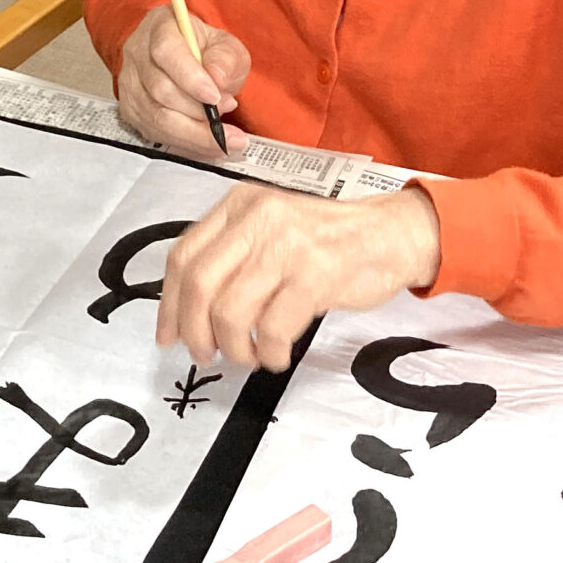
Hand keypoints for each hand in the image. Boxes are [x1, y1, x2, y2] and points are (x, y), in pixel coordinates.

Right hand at [117, 3, 250, 159]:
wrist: (184, 60)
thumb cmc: (205, 51)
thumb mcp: (225, 45)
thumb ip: (226, 59)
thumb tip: (217, 80)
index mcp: (159, 27)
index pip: (166, 51)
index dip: (190, 77)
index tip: (215, 97)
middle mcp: (136, 54)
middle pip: (160, 90)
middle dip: (198, 110)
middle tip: (229, 114)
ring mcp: (130, 84)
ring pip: (156, 117)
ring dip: (194, 132)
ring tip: (226, 136)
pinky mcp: (130, 111)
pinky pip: (155, 133)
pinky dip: (186, 143)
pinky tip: (209, 144)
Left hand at [156, 185, 441, 371]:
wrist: (393, 235)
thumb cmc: (328, 241)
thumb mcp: (271, 229)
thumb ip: (232, 257)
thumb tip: (187, 313)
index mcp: (239, 206)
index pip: (184, 256)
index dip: (169, 304)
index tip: (169, 338)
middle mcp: (258, 218)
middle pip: (200, 285)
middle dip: (195, 332)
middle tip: (206, 356)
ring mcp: (286, 246)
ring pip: (231, 312)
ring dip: (235, 348)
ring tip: (250, 357)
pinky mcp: (314, 274)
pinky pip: (272, 328)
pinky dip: (268, 353)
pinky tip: (276, 356)